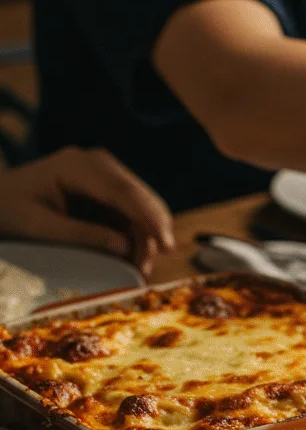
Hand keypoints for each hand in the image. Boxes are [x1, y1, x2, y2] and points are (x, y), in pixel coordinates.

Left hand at [0, 147, 175, 274]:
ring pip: (140, 204)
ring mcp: (103, 174)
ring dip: (145, 235)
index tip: (166, 246)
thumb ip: (82, 235)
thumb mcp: (39, 227)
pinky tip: (133, 254)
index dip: (149, 219)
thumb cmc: (7, 211)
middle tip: (152, 265)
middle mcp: (97, 163)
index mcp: (78, 166)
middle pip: (140, 195)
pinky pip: (130, 209)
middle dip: (152, 231)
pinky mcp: (104, 188)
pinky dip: (135, 232)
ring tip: (141, 266)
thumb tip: (125, 247)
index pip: (125, 192)